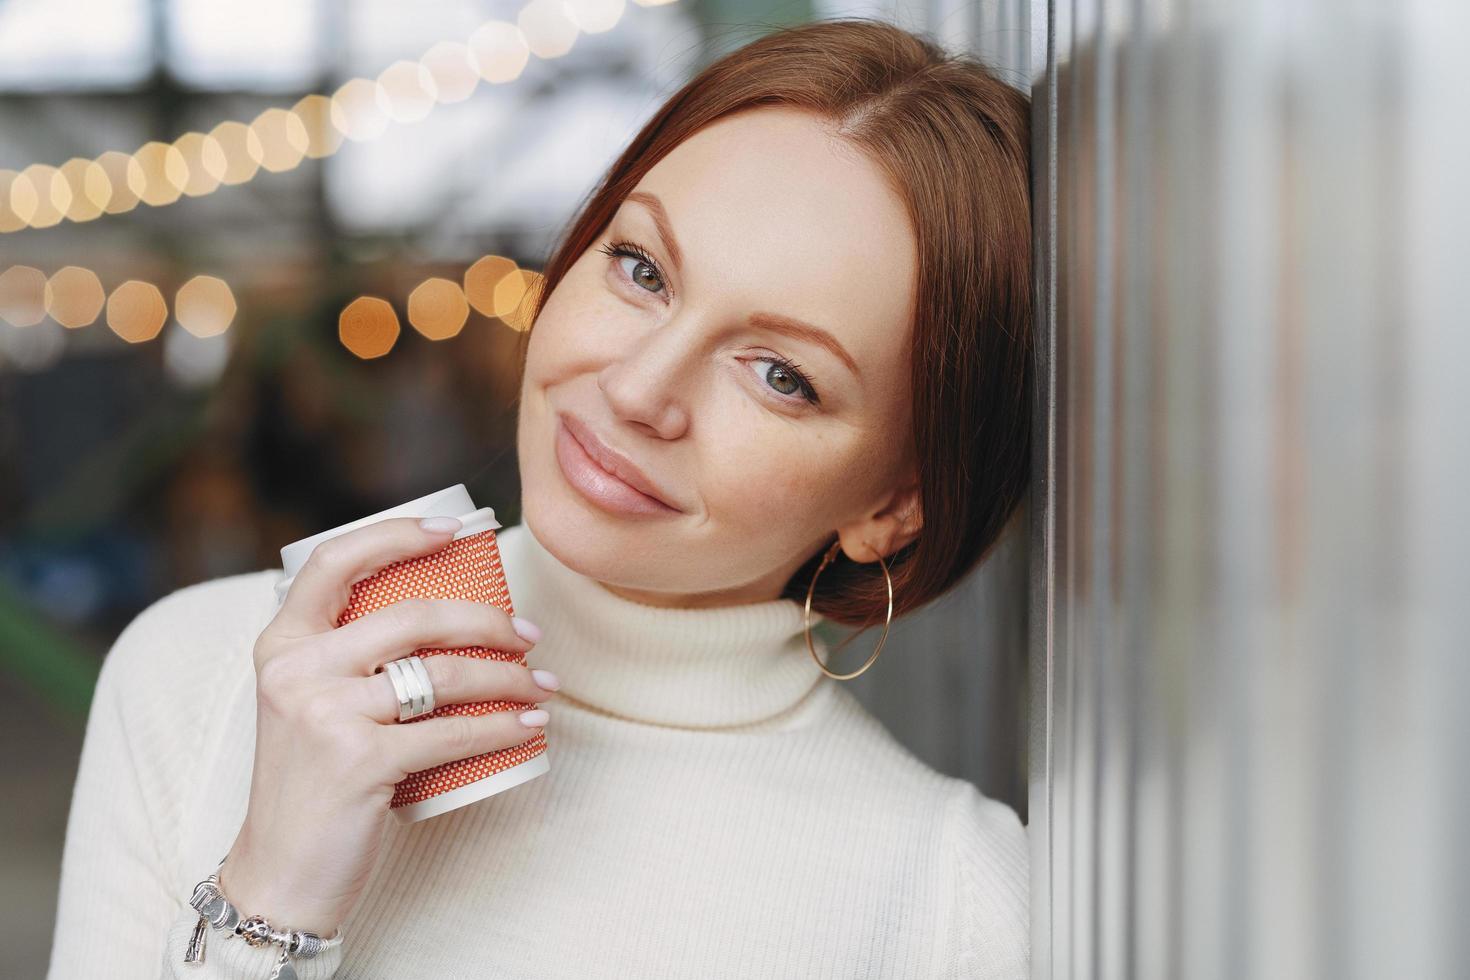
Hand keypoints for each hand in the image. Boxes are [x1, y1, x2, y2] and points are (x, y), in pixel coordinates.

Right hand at [218, 516, 556, 935]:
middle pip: (414, 616)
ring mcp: (326, 714)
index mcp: (281, 645)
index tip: (455, 530)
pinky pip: (454, 732)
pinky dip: (504, 728)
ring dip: (510, 676)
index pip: (337, 562)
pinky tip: (530, 726)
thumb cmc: (314, 784)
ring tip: (542, 685)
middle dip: (487, 620)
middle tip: (529, 635)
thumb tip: (444, 613)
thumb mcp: (309, 705)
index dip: (398, 534)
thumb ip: (348, 659)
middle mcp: (297, 670)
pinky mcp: (360, 761)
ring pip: (446, 674)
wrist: (282, 875)